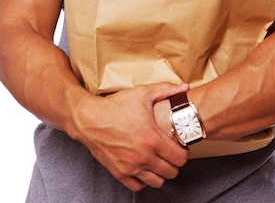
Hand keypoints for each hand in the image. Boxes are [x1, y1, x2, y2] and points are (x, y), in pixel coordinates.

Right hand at [74, 82, 188, 191]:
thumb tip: (184, 88)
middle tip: (171, 153)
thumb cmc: (115, 106)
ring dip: (160, 173)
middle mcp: (143, 157)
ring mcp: (131, 167)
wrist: (90, 119)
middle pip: (171, 172)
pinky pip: (138, 186)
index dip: (184, 152)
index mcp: (152, 139)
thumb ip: (166, 90)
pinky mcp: (119, 172)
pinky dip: (143, 180)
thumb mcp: (143, 93)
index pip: (180, 158)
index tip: (180, 146)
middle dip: (174, 163)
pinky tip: (144, 167)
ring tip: (159, 161)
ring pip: (157, 182)